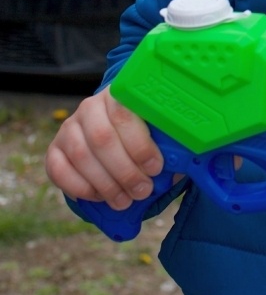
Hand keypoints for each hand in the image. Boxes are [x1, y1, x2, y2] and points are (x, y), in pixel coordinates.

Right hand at [44, 88, 163, 210]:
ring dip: (106, 184)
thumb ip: (168, 140)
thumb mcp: (159, 130)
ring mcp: (69, 127)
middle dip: (125, 171)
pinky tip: (100, 197)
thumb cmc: (144, 134)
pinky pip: (59, 170)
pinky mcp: (54, 149)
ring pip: (82, 156)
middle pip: (102, 138)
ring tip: (125, 200)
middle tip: (142, 191)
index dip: (140, 144)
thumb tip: (183, 160)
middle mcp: (90, 106)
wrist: (116, 134)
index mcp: (119, 94)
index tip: (156, 168)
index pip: (125, 114)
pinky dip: (81, 188)